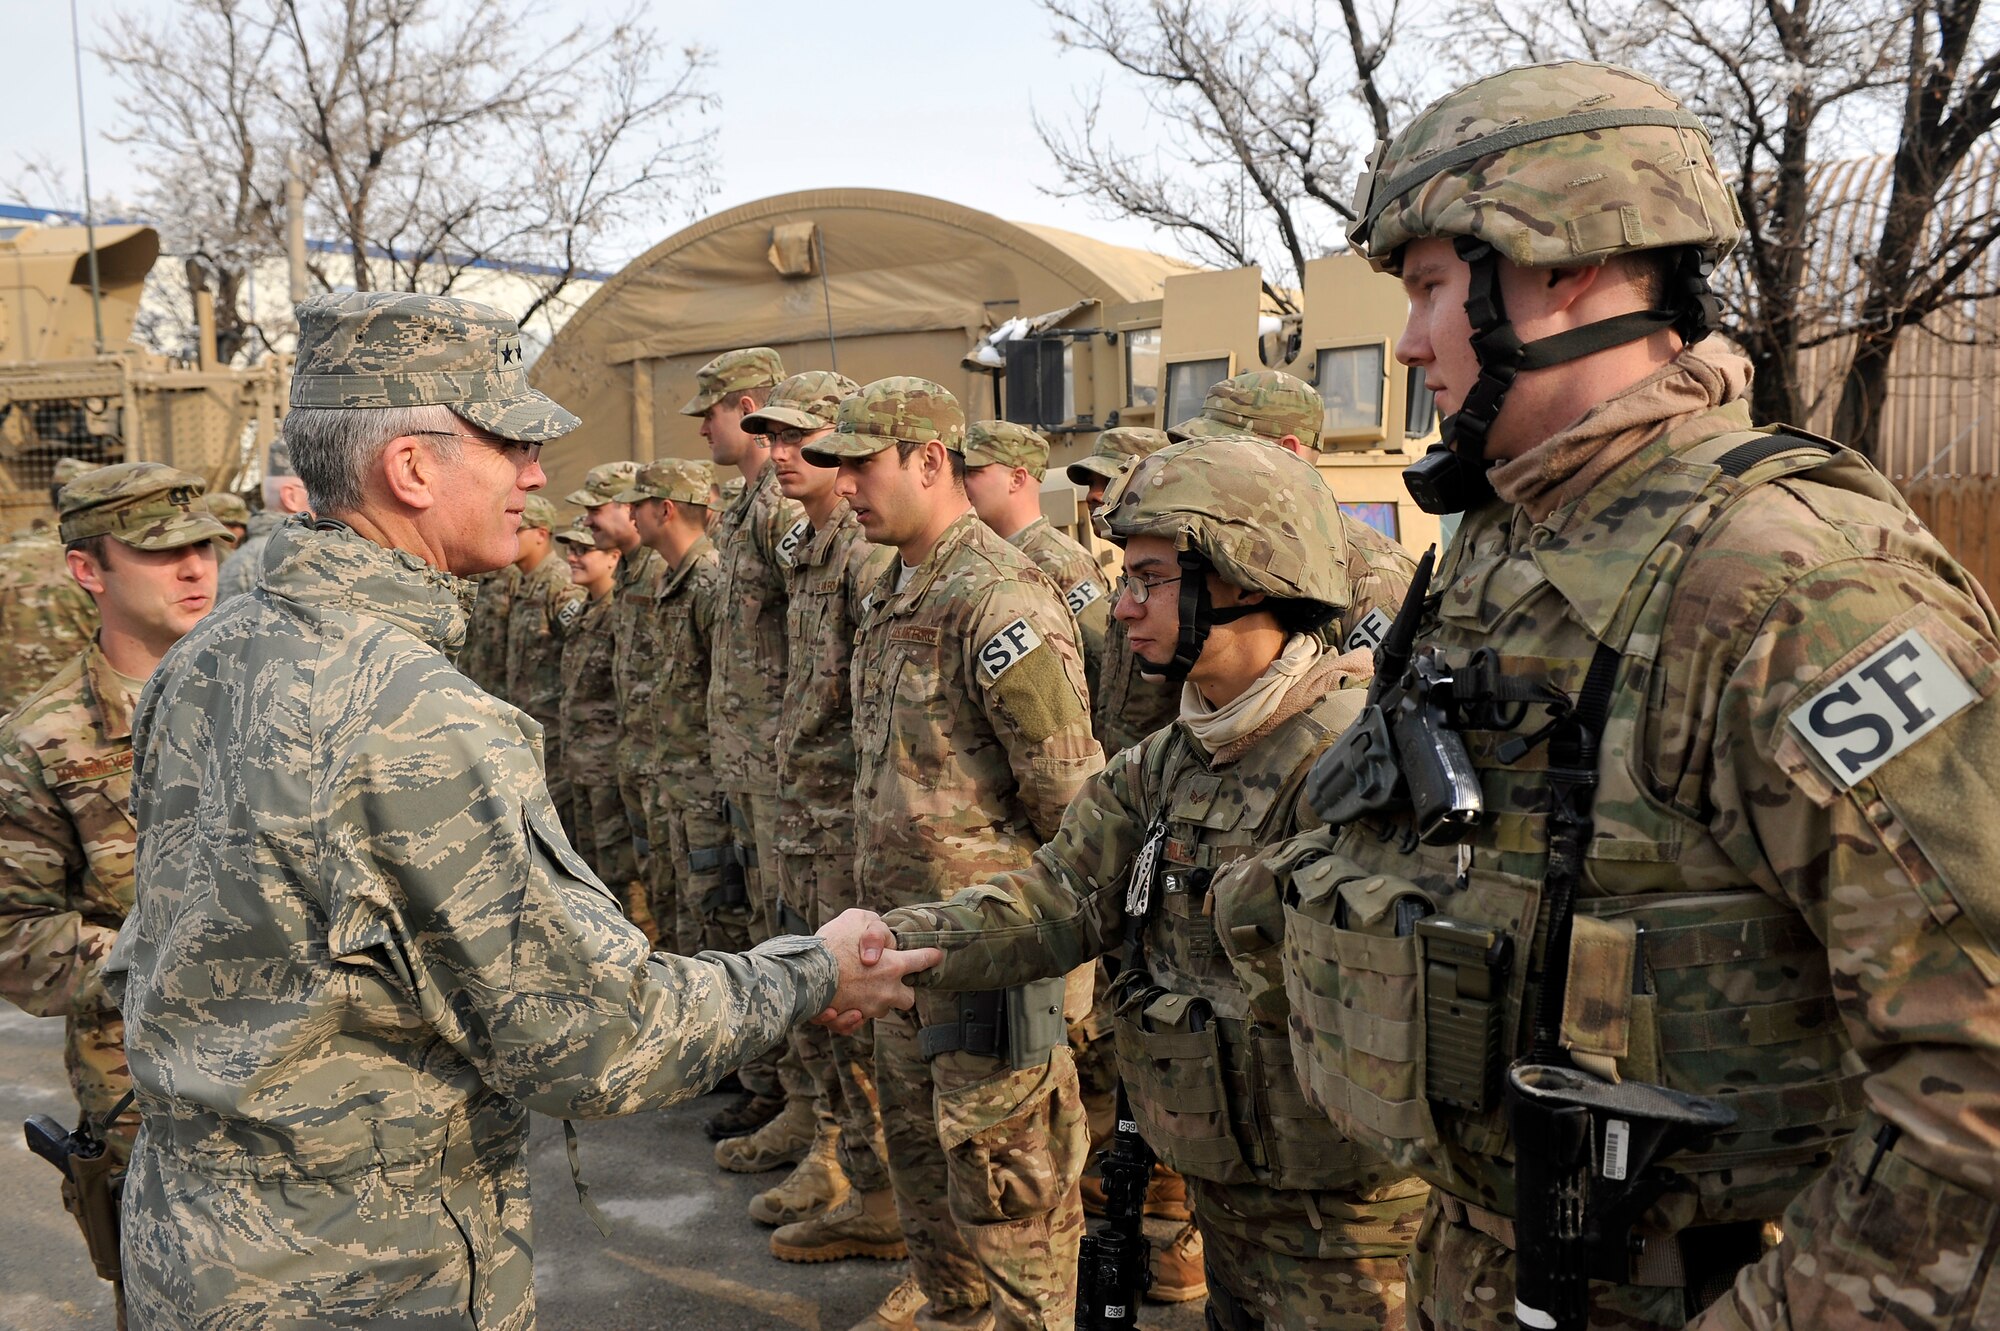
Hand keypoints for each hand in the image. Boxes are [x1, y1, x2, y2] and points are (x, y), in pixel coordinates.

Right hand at [811, 908, 941, 1032]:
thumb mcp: (857, 919)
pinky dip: (849, 1016)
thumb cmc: (830, 942)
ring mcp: (868, 1009)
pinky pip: (855, 1022)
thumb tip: (885, 946)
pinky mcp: (848, 1020)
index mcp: (894, 966)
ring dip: (872, 1000)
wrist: (802, 973)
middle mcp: (886, 992)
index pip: (923, 961)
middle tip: (886, 979)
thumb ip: (877, 931)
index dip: (930, 957)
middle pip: (908, 998)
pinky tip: (839, 1004)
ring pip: (880, 1010)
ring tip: (854, 986)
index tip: (936, 955)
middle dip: (902, 991)